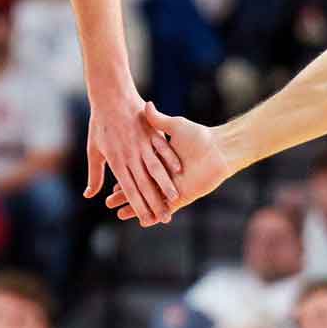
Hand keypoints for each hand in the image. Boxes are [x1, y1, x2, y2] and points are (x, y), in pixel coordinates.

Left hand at [83, 94, 181, 225]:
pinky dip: (170, 159)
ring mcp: (142, 143)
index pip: (129, 188)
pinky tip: (178, 171)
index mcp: (116, 161)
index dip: (138, 205)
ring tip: (175, 199)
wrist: (110, 95)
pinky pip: (163, 148)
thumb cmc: (100, 124)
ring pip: (156, 168)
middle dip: (155, 202)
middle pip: (144, 183)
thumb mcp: (93, 150)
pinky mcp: (151, 132)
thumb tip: (90, 195)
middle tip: (165, 219)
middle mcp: (130, 154)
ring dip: (166, 185)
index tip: (146, 220)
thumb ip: (95, 175)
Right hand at [105, 103, 231, 221]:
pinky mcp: (183, 196)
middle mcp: (165, 177)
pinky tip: (143, 222)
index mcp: (160, 162)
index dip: (124, 179)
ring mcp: (173, 188)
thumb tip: (146, 105)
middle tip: (107, 203)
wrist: (220, 148)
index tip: (109, 185)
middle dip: (124, 196)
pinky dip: (154, 215)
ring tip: (118, 214)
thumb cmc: (199, 135)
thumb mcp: (175, 126)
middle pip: (140, 189)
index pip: (138, 172)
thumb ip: (158, 120)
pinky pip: (166, 208)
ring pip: (150, 201)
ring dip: (135, 208)